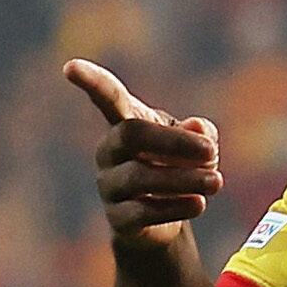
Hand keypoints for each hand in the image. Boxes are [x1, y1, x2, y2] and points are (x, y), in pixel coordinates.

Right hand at [66, 58, 221, 248]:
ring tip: (216, 182)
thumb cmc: (177, 164)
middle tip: (212, 152)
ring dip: (185, 178)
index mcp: (125, 123)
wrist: (164, 215)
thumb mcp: (196, 144)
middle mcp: (109, 151)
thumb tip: (198, 129)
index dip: (91, 82)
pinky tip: (199, 204)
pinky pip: (143, 211)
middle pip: (132, 134)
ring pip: (140, 176)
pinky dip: (176, 206)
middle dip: (174, 141)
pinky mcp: (118, 218)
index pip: (107, 98)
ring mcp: (109, 185)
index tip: (70, 67)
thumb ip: (201, 133)